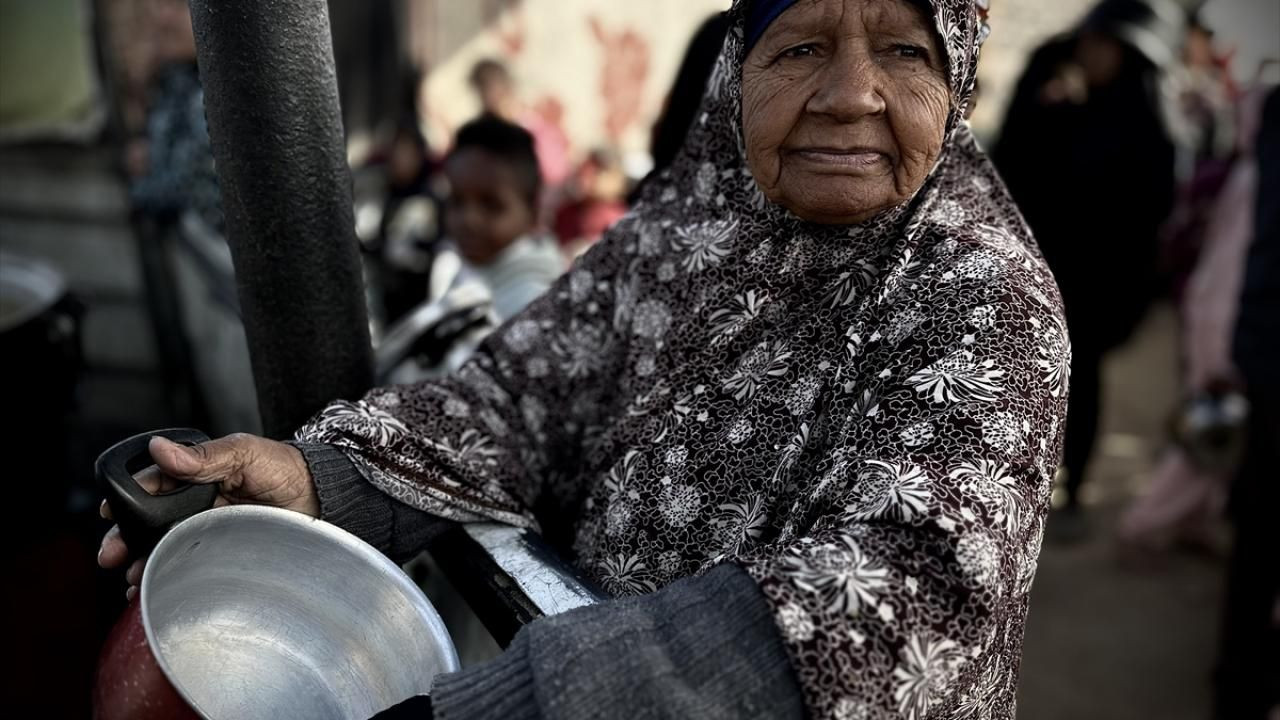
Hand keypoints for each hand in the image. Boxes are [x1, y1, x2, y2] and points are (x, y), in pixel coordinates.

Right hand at [98, 433, 318, 598]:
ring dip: (143, 561)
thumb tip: (160, 449)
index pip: (153, 484)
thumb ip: (205, 455)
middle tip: (111, 554)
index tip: (110, 512)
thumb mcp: (246, 452)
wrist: (322, 501)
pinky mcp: (220, 552)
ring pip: (164, 546)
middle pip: (150, 520)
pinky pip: (187, 564)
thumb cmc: (287, 470)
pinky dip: (167, 576)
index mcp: (198, 472)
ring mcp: (207, 528)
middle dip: (126, 537)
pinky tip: (153, 588)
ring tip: (133, 576)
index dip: (128, 498)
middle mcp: (197, 501)